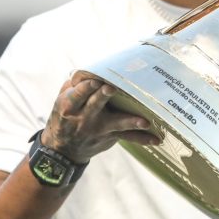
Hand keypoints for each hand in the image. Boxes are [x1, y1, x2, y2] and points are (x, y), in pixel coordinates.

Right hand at [41, 71, 160, 162]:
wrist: (64, 149)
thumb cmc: (65, 116)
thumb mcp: (62, 100)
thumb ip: (75, 85)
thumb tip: (92, 69)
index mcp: (70, 105)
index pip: (78, 94)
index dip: (87, 87)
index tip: (96, 80)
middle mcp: (85, 117)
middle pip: (96, 104)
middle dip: (103, 96)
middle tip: (111, 88)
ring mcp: (99, 128)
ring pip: (117, 123)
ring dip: (131, 122)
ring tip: (144, 122)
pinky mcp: (111, 136)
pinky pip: (128, 137)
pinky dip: (142, 138)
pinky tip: (156, 139)